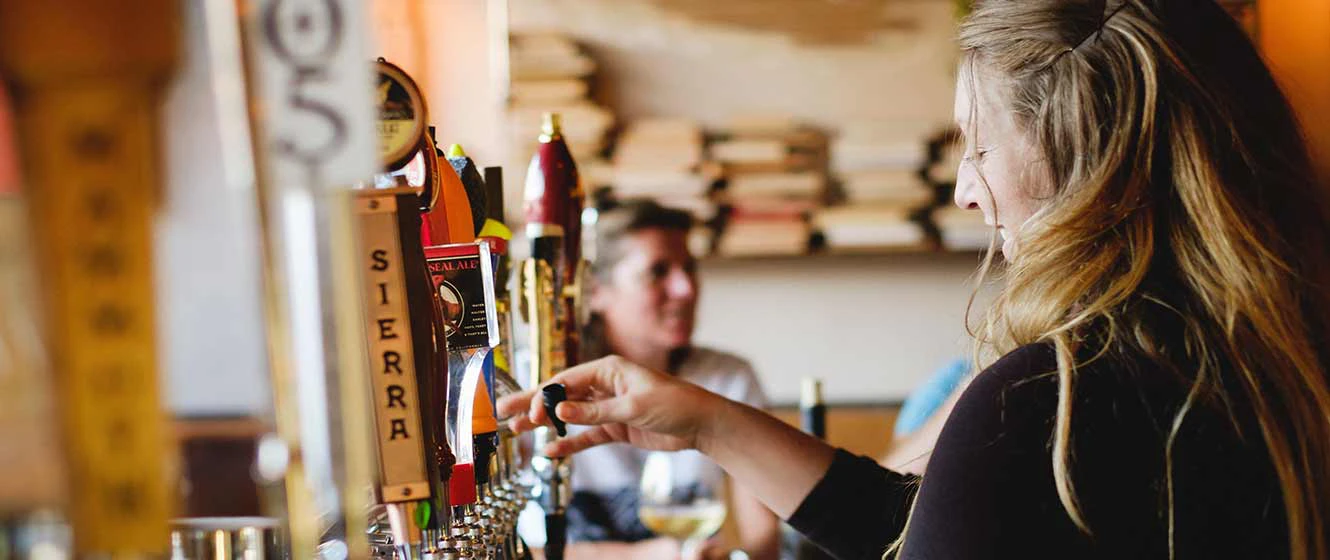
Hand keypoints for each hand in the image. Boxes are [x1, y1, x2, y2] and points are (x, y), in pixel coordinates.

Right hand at [496, 355, 724, 456]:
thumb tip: (561, 410)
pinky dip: (570, 444)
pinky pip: (586, 435)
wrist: (701, 424)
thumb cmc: (674, 403)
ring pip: (570, 415)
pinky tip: (550, 451)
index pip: (567, 380)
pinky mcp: (615, 427)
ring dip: (546, 424)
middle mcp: (605, 385)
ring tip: (517, 431)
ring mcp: (608, 407)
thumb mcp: (634, 407)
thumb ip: (596, 411)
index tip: (530, 411)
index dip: (545, 396)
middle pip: (562, 395)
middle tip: (503, 412)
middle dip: (533, 404)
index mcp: (608, 369)